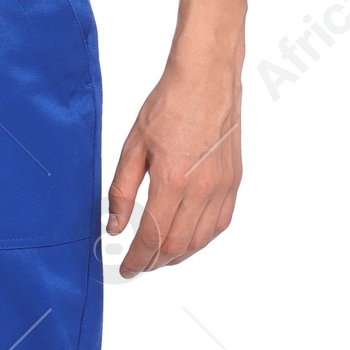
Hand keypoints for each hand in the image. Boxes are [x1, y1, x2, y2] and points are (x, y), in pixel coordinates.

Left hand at [107, 59, 241, 276]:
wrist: (206, 80)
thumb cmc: (169, 106)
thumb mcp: (133, 147)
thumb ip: (122, 192)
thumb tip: (115, 228)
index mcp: (172, 181)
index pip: (153, 237)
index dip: (137, 259)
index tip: (126, 268)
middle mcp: (202, 189)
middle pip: (178, 245)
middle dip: (156, 262)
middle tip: (139, 264)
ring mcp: (222, 187)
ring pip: (202, 239)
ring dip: (180, 255)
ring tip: (160, 256)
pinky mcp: (234, 181)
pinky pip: (220, 223)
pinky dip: (202, 239)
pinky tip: (188, 238)